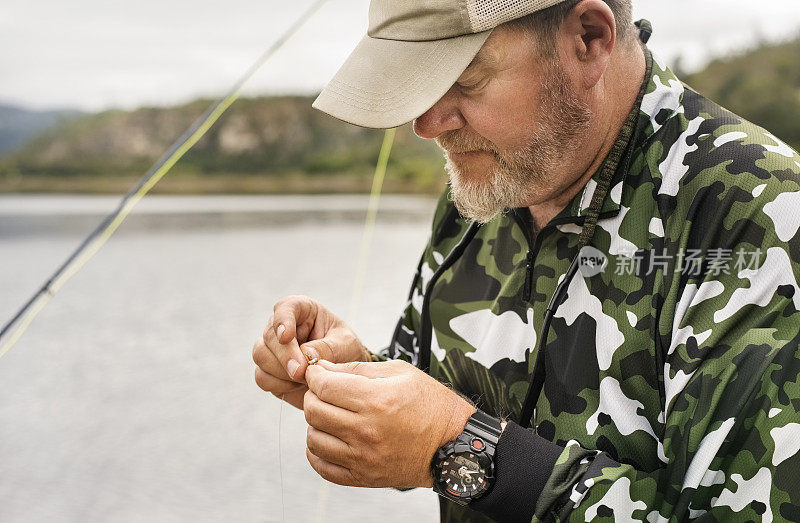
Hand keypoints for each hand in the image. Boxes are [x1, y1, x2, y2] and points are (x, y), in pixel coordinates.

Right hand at [252, 295, 368, 409]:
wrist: (341, 375)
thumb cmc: (346, 350)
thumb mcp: (346, 345)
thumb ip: (329, 348)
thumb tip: (306, 354)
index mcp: (302, 310)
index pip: (285, 307)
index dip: (282, 321)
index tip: (286, 337)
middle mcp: (281, 326)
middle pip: (269, 336)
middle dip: (285, 356)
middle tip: (301, 372)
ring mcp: (271, 348)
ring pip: (261, 356)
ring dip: (281, 372)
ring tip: (306, 380)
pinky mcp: (268, 369)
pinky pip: (262, 377)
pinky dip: (278, 385)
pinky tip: (297, 386)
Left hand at [302, 359, 475, 487]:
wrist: (453, 443)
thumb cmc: (430, 404)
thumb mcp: (400, 372)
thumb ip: (357, 368)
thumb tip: (323, 367)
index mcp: (376, 401)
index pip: (323, 386)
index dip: (315, 375)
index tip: (318, 372)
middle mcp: (367, 431)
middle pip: (314, 411)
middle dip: (313, 395)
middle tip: (324, 391)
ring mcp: (364, 458)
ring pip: (313, 439)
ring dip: (316, 423)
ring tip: (330, 415)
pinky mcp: (364, 477)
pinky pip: (323, 467)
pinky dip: (318, 451)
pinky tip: (329, 438)